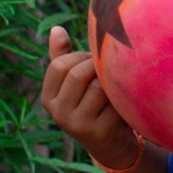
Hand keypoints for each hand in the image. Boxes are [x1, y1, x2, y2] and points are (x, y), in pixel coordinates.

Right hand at [41, 26, 139, 168]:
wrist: (111, 142)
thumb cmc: (92, 102)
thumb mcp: (73, 81)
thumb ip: (63, 56)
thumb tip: (56, 30)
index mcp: (48, 98)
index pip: (59, 65)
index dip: (79, 57)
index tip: (91, 61)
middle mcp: (58, 114)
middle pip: (78, 74)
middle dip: (97, 66)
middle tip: (108, 70)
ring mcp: (78, 125)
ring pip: (98, 86)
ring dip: (111, 79)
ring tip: (115, 83)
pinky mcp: (100, 131)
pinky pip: (114, 100)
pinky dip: (122, 94)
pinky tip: (124, 98)